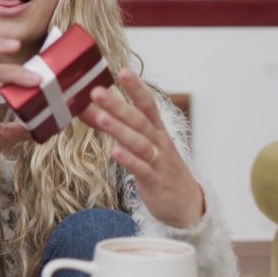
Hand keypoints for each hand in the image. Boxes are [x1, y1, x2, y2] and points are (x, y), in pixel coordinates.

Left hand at [80, 69, 204, 227]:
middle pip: (139, 120)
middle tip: (97, 91)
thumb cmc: (161, 170)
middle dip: (118, 105)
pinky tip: (115, 152)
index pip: (147, 104)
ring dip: (119, 129)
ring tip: (101, 117)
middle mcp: (158, 143)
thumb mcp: (140, 147)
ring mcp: (158, 162)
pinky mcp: (154, 182)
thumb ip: (116, 128)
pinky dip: (128, 160)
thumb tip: (89, 110)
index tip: (122, 71)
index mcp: (156, 131)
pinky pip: (141, 169)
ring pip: (138, 143)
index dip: (136, 88)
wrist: (187, 205)